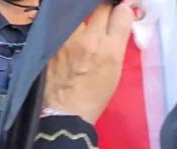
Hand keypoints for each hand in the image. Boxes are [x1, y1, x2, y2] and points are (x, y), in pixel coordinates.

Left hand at [43, 3, 135, 124]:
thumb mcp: (116, 70)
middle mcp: (89, 39)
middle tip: (108, 13)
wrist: (67, 110)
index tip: (124, 10)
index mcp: (110, 50)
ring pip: (80, 10)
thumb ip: (119, 42)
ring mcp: (68, 37)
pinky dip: (71, 21)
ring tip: (88, 21)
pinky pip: (64, 20)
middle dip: (107, 8)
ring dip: (87, 12)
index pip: (122, 14)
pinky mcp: (51, 39)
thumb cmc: (95, 95)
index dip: (124, 9)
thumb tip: (123, 20)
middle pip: (101, 7)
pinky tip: (73, 28)